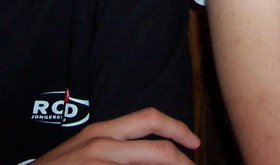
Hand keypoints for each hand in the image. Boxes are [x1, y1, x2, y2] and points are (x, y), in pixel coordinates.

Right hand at [34, 107, 199, 164]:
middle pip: (159, 151)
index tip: (193, 142)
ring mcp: (98, 164)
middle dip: (184, 163)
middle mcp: (103, 145)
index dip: (177, 129)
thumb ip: (115, 148)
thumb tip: (147, 154)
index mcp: (103, 132)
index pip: (149, 119)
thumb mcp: (86, 150)